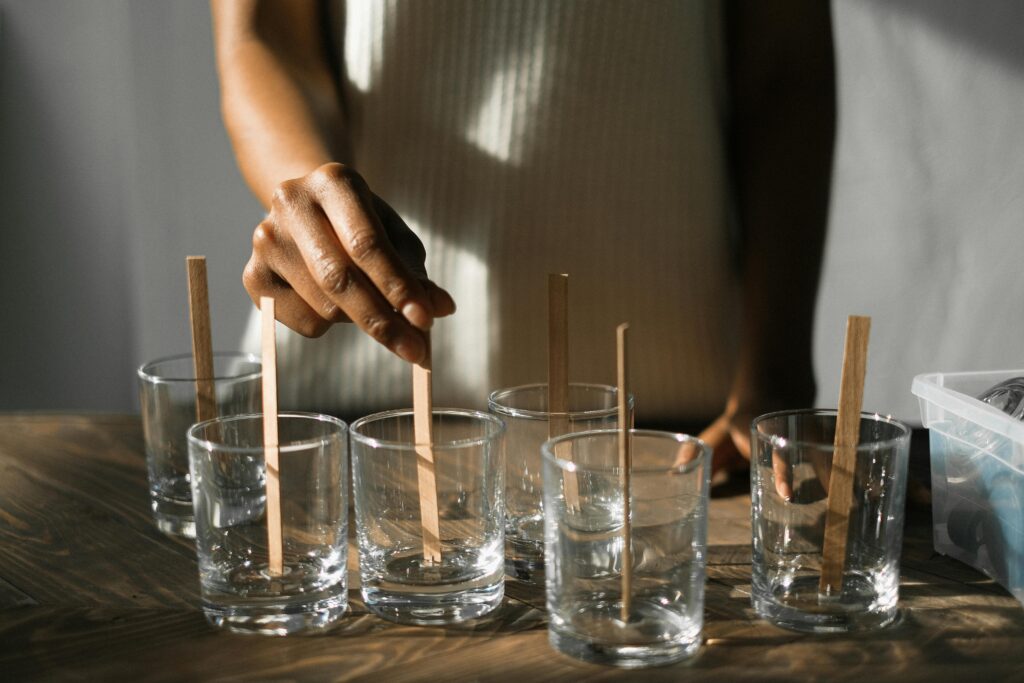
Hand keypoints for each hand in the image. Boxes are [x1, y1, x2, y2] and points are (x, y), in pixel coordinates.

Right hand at [242, 162, 455, 364]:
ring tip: (368, 302)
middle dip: (382, 320)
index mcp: (334, 181)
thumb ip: (416, 273)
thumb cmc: (363, 226)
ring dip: (359, 320)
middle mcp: (291, 203)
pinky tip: (331, 300)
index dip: (397, 286)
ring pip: (324, 307)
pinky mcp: (253, 276)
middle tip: (416, 350)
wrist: (310, 213)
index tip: (426, 320)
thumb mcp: (396, 238)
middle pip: (339, 278)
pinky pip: (304, 323)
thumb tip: (440, 309)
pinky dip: (330, 326)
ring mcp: (265, 239)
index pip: (366, 243)